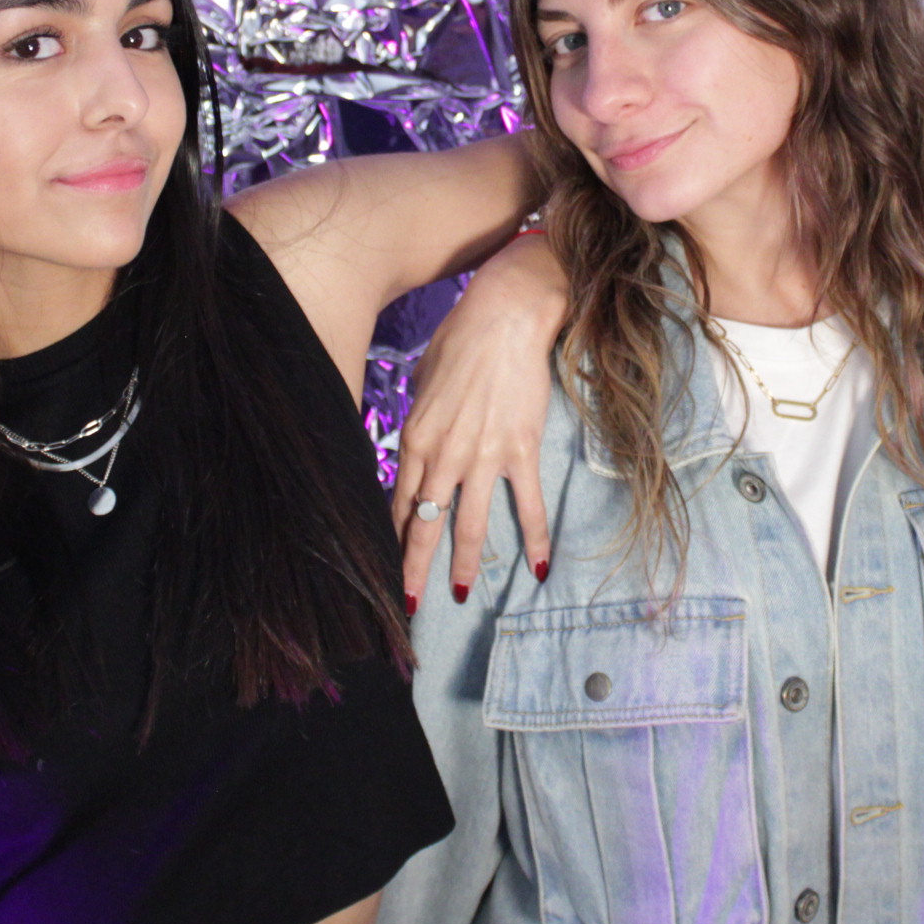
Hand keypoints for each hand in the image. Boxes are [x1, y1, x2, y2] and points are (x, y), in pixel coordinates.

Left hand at [393, 232, 563, 608]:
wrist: (504, 318)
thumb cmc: (461, 341)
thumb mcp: (424, 380)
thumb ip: (420, 418)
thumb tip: (420, 440)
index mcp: (414, 438)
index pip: (397, 501)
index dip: (392, 537)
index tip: (386, 566)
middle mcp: (443, 456)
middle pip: (425, 524)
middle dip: (414, 568)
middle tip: (408, 605)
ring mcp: (482, 457)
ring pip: (469, 525)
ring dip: (465, 565)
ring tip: (461, 595)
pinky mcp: (520, 451)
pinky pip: (525, 504)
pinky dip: (533, 539)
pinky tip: (537, 569)